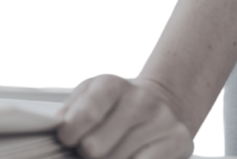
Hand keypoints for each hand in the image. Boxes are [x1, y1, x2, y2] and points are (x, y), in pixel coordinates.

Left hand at [57, 75, 191, 158]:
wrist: (164, 103)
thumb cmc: (119, 104)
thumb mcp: (91, 95)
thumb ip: (70, 110)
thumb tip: (58, 127)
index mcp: (112, 85)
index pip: (84, 115)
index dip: (70, 135)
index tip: (68, 140)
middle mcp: (140, 100)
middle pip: (95, 148)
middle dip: (87, 153)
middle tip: (91, 149)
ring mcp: (161, 122)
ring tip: (112, 151)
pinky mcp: (179, 142)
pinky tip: (129, 156)